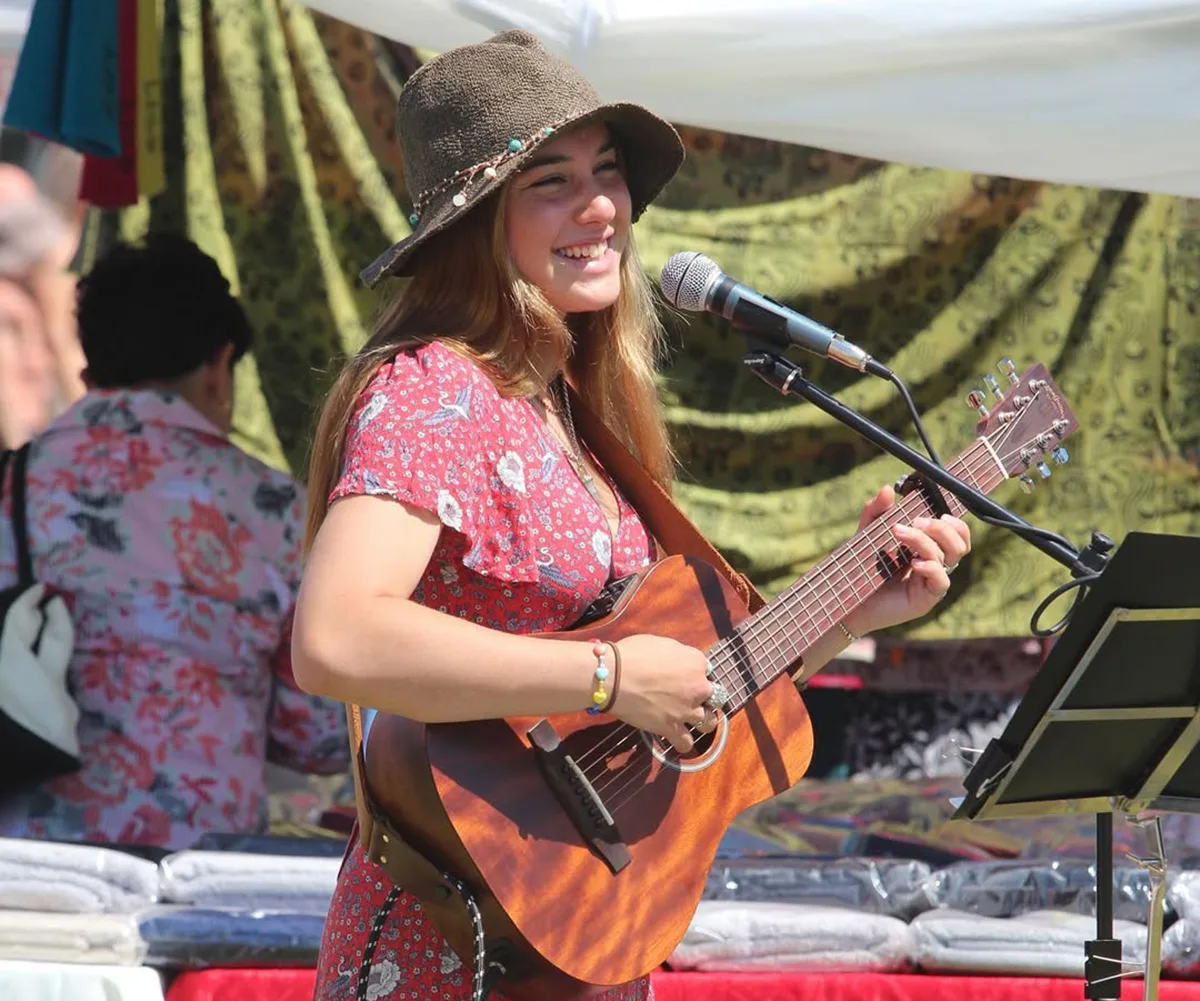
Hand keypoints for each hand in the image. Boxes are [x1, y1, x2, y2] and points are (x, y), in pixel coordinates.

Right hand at [607, 634, 715, 753]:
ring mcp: (686, 710)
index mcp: (695, 662)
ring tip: (692, 719)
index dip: (694, 672)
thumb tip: (678, 661)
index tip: (683, 675)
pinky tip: (678, 738)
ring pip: (708, 722)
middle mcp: (698, 687)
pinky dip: (683, 742)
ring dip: (702, 721)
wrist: (614, 677)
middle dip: (703, 697)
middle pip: (713, 695)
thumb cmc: (633, 654)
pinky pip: (686, 743)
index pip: (706, 669)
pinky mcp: (671, 728)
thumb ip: (678, 654)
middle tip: (687, 696)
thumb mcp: (661, 642)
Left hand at [848, 485, 970, 634]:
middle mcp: (934, 564)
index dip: (956, 523)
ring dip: (925, 541)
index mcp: (927, 547)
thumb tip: (888, 489)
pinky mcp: (926, 598)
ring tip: (900, 533)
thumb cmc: (861, 565)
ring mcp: (931, 581)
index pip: (957, 534)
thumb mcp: (867, 532)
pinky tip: (913, 563)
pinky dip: (931, 568)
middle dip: (941, 529)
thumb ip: (877, 510)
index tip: (939, 513)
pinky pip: (941, 581)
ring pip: (947, 558)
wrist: (847, 596)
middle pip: (959, 544)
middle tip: (916, 522)